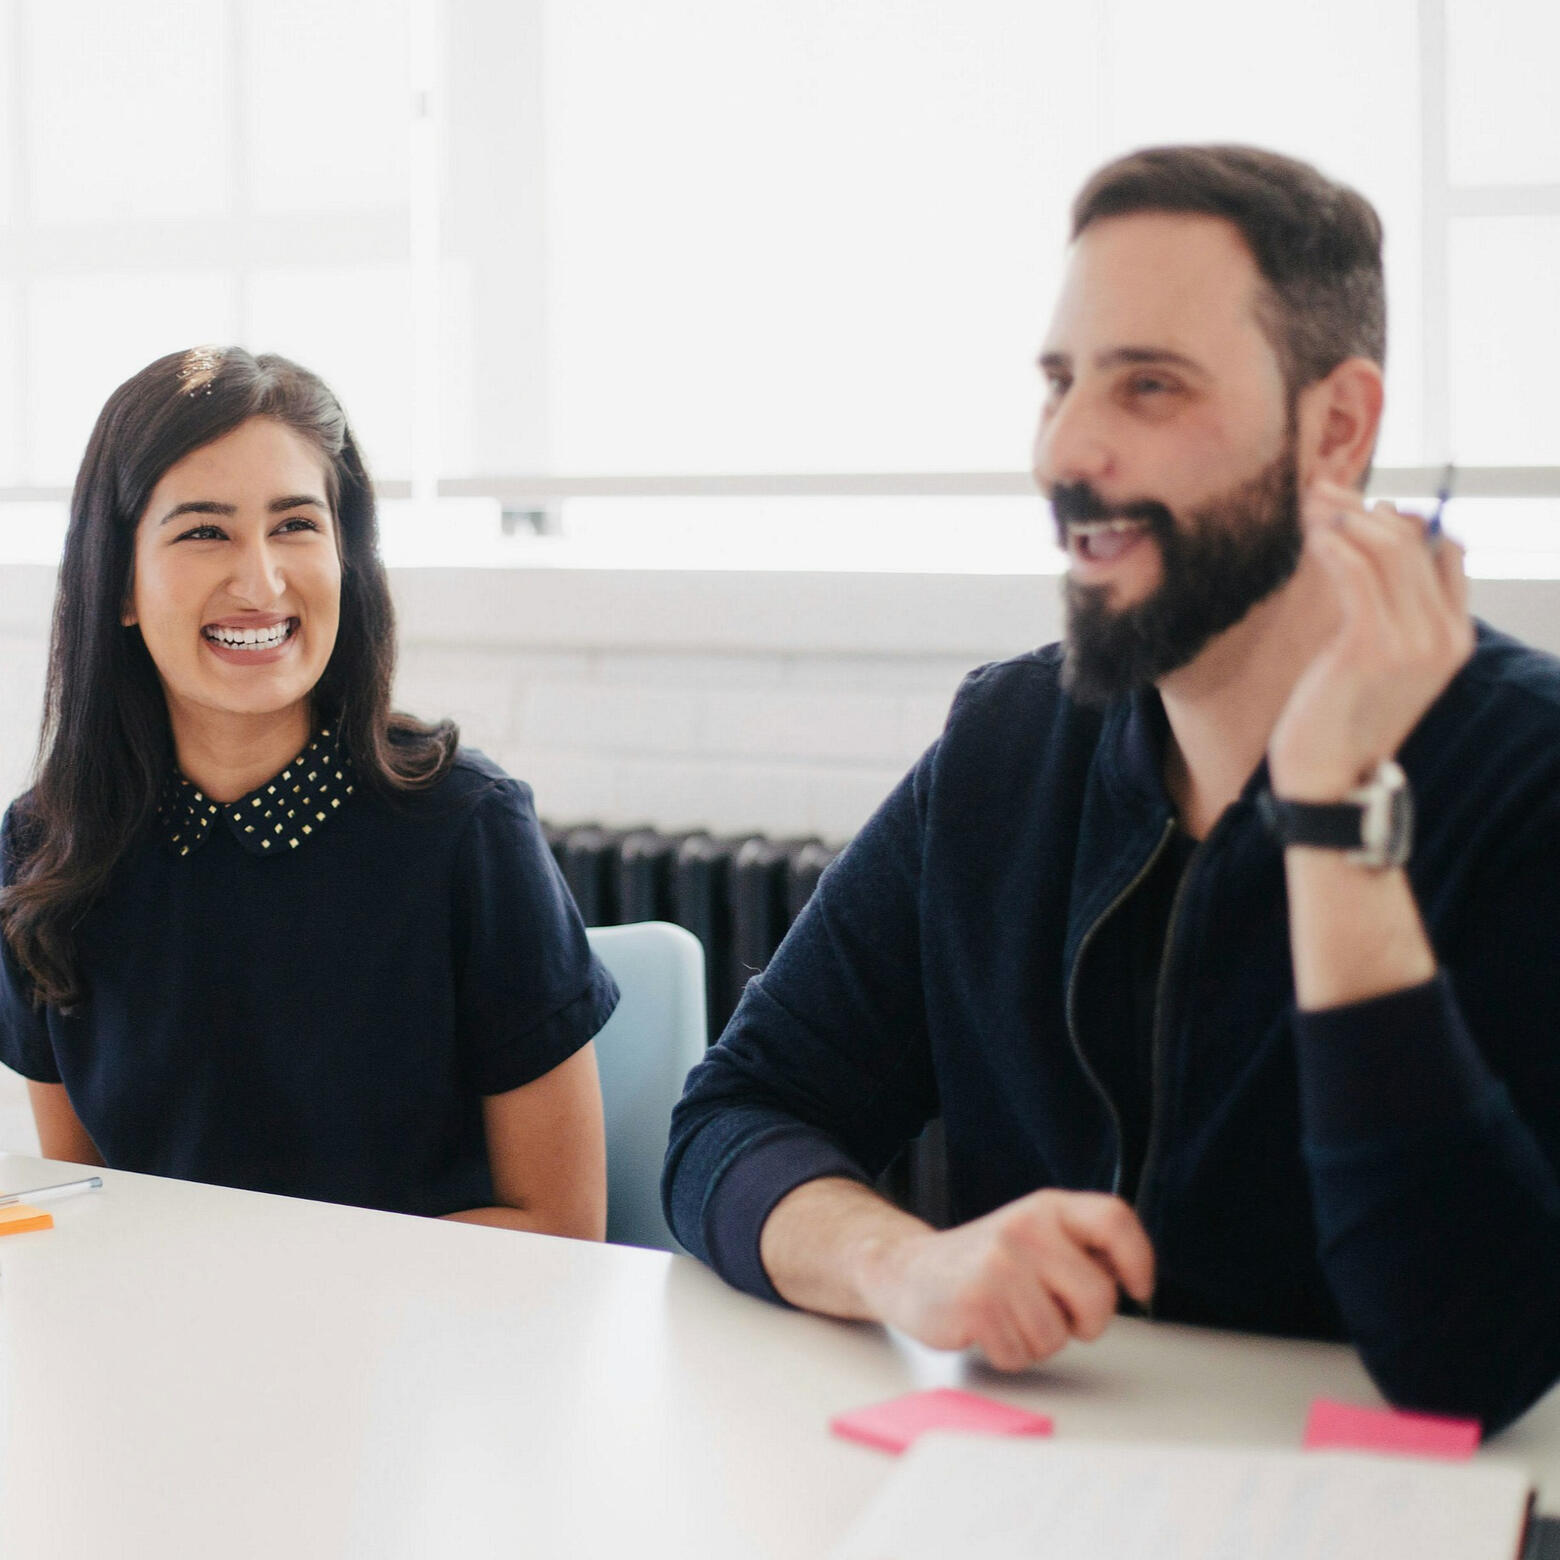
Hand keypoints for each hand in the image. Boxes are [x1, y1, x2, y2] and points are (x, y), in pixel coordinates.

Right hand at [857, 1189, 1154, 1370]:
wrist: (908, 1270)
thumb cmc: (983, 1263)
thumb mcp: (1035, 1237)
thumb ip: (1080, 1249)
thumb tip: (1129, 1274)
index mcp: (1047, 1209)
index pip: (1114, 1219)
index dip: (1139, 1258)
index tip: (1137, 1288)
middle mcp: (1026, 1228)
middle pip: (1099, 1298)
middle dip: (1084, 1323)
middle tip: (1052, 1313)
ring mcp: (1000, 1264)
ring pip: (1058, 1336)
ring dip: (1037, 1341)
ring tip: (1007, 1315)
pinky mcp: (977, 1303)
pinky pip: (1021, 1355)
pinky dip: (1008, 1353)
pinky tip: (986, 1328)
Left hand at [1268, 480, 1472, 801]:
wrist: (1326, 778)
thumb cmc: (1340, 718)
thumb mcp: (1376, 661)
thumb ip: (1388, 611)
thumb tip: (1376, 548)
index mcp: (1454, 637)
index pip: (1444, 552)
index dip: (1402, 520)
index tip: (1357, 506)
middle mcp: (1443, 635)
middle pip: (1414, 542)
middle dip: (1363, 508)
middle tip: (1320, 489)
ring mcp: (1413, 640)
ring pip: (1386, 548)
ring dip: (1342, 516)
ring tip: (1307, 503)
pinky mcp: (1372, 645)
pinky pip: (1356, 572)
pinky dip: (1332, 543)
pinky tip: (1310, 534)